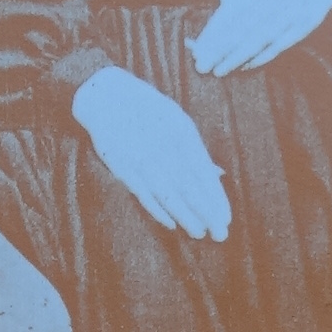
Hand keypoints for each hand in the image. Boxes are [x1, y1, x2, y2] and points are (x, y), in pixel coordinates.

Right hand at [72, 65, 230, 241]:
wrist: (106, 96)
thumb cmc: (148, 110)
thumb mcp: (177, 122)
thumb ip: (196, 150)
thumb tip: (218, 175)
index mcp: (182, 133)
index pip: (203, 173)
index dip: (215, 197)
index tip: (225, 218)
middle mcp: (164, 146)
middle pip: (189, 186)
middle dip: (206, 212)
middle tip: (220, 234)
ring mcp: (142, 157)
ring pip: (168, 193)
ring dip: (185, 215)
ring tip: (199, 232)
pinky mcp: (121, 166)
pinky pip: (143, 193)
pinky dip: (157, 209)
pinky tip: (171, 223)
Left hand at [188, 0, 331, 75]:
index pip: (233, 9)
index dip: (215, 31)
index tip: (198, 48)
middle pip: (243, 26)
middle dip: (221, 48)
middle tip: (203, 65)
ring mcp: (293, 10)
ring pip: (260, 38)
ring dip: (238, 56)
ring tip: (219, 70)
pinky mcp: (306, 23)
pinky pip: (280, 43)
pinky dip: (262, 56)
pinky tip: (245, 66)